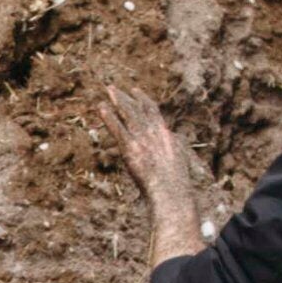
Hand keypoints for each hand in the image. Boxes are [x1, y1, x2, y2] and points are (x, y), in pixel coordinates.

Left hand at [97, 85, 207, 265]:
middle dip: (126, 98)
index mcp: (166, 136)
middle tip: (114, 88)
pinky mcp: (130, 148)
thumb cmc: (176, 185)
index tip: (137, 92)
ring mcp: (142, 140)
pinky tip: (100, 108)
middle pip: (138, 110)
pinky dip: (109, 117)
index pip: (154, 113)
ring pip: (128, 114)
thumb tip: (176, 139)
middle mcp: (154, 133)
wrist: (171, 193)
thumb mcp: (181, 161)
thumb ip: (176, 148)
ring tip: (107, 90)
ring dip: (117, 101)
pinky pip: (117, 129)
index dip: (144, 101)